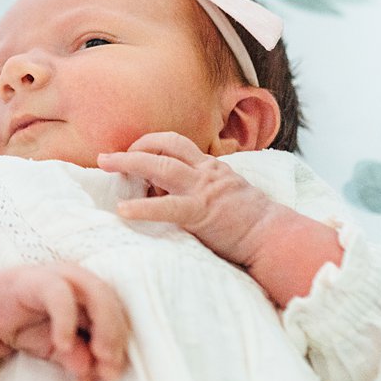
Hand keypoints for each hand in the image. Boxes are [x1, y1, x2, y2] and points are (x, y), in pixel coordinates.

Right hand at [0, 264, 129, 380]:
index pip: (118, 316)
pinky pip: (59, 295)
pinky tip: (64, 344)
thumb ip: (78, 359)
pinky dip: (66, 320)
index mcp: (94, 297)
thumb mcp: (58, 350)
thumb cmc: (30, 327)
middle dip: (115, 337)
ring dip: (102, 327)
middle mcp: (83, 281)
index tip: (112, 373)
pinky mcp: (38, 279)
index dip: (120, 345)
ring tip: (97, 356)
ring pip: (96, 293)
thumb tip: (93, 375)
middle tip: (109, 367)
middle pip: (112, 303)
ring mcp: (62, 276)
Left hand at [97, 131, 284, 267]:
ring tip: (105, 164)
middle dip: (133, 148)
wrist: (274, 236)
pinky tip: (123, 211)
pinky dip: (143, 208)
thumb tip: (163, 193)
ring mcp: (203, 189)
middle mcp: (205, 171)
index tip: (133, 154)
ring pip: (161, 166)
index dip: (151, 144)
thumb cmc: (248, 221)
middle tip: (106, 157)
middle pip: (165, 146)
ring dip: (129, 162)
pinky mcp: (201, 212)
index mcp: (210, 166)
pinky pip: (167, 207)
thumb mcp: (223, 193)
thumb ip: (196, 188)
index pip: (176, 144)